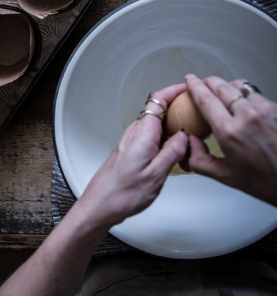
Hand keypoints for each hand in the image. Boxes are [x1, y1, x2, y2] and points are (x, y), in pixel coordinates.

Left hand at [76, 84, 188, 231]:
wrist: (100, 205)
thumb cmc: (122, 194)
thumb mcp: (156, 175)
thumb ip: (172, 152)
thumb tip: (185, 136)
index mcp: (142, 134)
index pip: (159, 100)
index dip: (174, 90)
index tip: (189, 89)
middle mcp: (134, 133)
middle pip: (158, 109)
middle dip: (178, 109)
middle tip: (196, 115)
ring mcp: (131, 140)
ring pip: (155, 123)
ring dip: (171, 126)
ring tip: (189, 137)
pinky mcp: (129, 149)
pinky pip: (150, 135)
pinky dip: (164, 138)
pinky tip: (173, 152)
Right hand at [185, 74, 276, 206]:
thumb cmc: (267, 181)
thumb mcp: (226, 177)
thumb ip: (200, 160)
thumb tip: (191, 142)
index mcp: (230, 132)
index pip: (205, 99)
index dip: (194, 86)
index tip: (190, 81)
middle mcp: (248, 116)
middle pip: (222, 85)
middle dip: (210, 82)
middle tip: (205, 84)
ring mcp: (265, 110)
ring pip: (241, 86)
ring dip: (230, 87)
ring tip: (226, 95)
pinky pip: (257, 94)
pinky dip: (247, 96)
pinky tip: (247, 107)